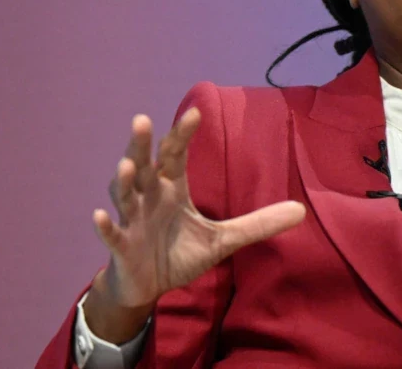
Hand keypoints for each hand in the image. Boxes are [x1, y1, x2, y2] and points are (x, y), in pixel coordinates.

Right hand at [93, 109, 305, 308]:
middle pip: (145, 166)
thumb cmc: (178, 253)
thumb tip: (301, 211)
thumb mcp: (223, 239)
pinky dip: (105, 226)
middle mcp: (149, 197)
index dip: (183, 134)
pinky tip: (100, 216)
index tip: (196, 112)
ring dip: (123, 180)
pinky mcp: (121, 247)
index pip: (176, 155)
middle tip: (142, 120)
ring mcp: (132, 220)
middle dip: (141, 144)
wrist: (149, 287)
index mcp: (172, 188)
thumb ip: (258, 224)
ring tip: (127, 164)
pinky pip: (111, 234)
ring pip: (124, 194)